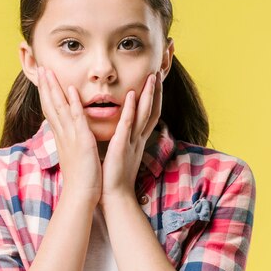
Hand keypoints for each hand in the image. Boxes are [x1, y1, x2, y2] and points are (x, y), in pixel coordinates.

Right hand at [36, 66, 101, 204]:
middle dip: (45, 86)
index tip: (43, 79)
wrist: (81, 195)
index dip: (46, 93)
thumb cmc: (81, 178)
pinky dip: (73, 104)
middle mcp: (63, 134)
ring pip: (59, 108)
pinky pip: (77, 118)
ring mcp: (71, 136)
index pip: (51, 110)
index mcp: (62, 137)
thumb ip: (71, 142)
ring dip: (53, 89)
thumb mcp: (74, 154)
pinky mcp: (82, 141)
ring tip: (48, 72)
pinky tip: (70, 90)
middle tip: (40, 68)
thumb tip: (69, 135)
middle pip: (50, 105)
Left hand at [99, 70, 161, 208]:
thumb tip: (117, 133)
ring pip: (144, 114)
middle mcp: (138, 139)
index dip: (152, 99)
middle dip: (156, 92)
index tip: (154, 83)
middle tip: (158, 73)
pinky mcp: (122, 146)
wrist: (113, 197)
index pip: (148, 115)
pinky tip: (132, 95)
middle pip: (152, 111)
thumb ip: (120, 142)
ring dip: (148, 95)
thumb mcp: (119, 155)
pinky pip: (128, 125)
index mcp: (136, 141)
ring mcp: (132, 142)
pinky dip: (131, 109)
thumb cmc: (112, 178)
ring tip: (152, 77)